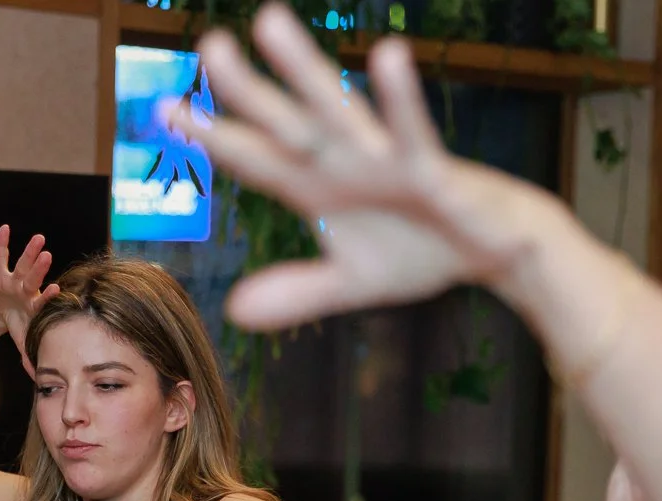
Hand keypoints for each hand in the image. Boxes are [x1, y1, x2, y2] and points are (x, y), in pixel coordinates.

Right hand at [0, 225, 60, 372]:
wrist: (2, 311)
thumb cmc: (18, 323)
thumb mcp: (22, 339)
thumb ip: (30, 356)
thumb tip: (39, 380)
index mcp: (33, 305)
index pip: (42, 300)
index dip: (48, 296)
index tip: (57, 289)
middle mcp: (27, 289)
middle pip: (33, 278)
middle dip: (39, 268)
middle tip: (47, 255)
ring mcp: (14, 280)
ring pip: (22, 263)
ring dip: (28, 252)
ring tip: (38, 238)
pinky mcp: (0, 272)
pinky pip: (1, 255)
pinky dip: (2, 242)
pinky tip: (4, 228)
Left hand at [173, 7, 548, 328]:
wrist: (495, 251)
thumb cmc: (422, 251)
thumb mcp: (352, 282)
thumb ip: (298, 292)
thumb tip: (235, 310)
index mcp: (319, 186)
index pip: (256, 159)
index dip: (214, 136)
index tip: (166, 109)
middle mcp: (343, 161)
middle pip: (284, 123)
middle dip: (248, 89)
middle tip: (209, 46)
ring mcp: (384, 159)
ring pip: (335, 108)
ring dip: (303, 68)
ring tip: (269, 24)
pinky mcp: (431, 168)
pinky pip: (412, 130)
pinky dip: (401, 99)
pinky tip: (387, 55)